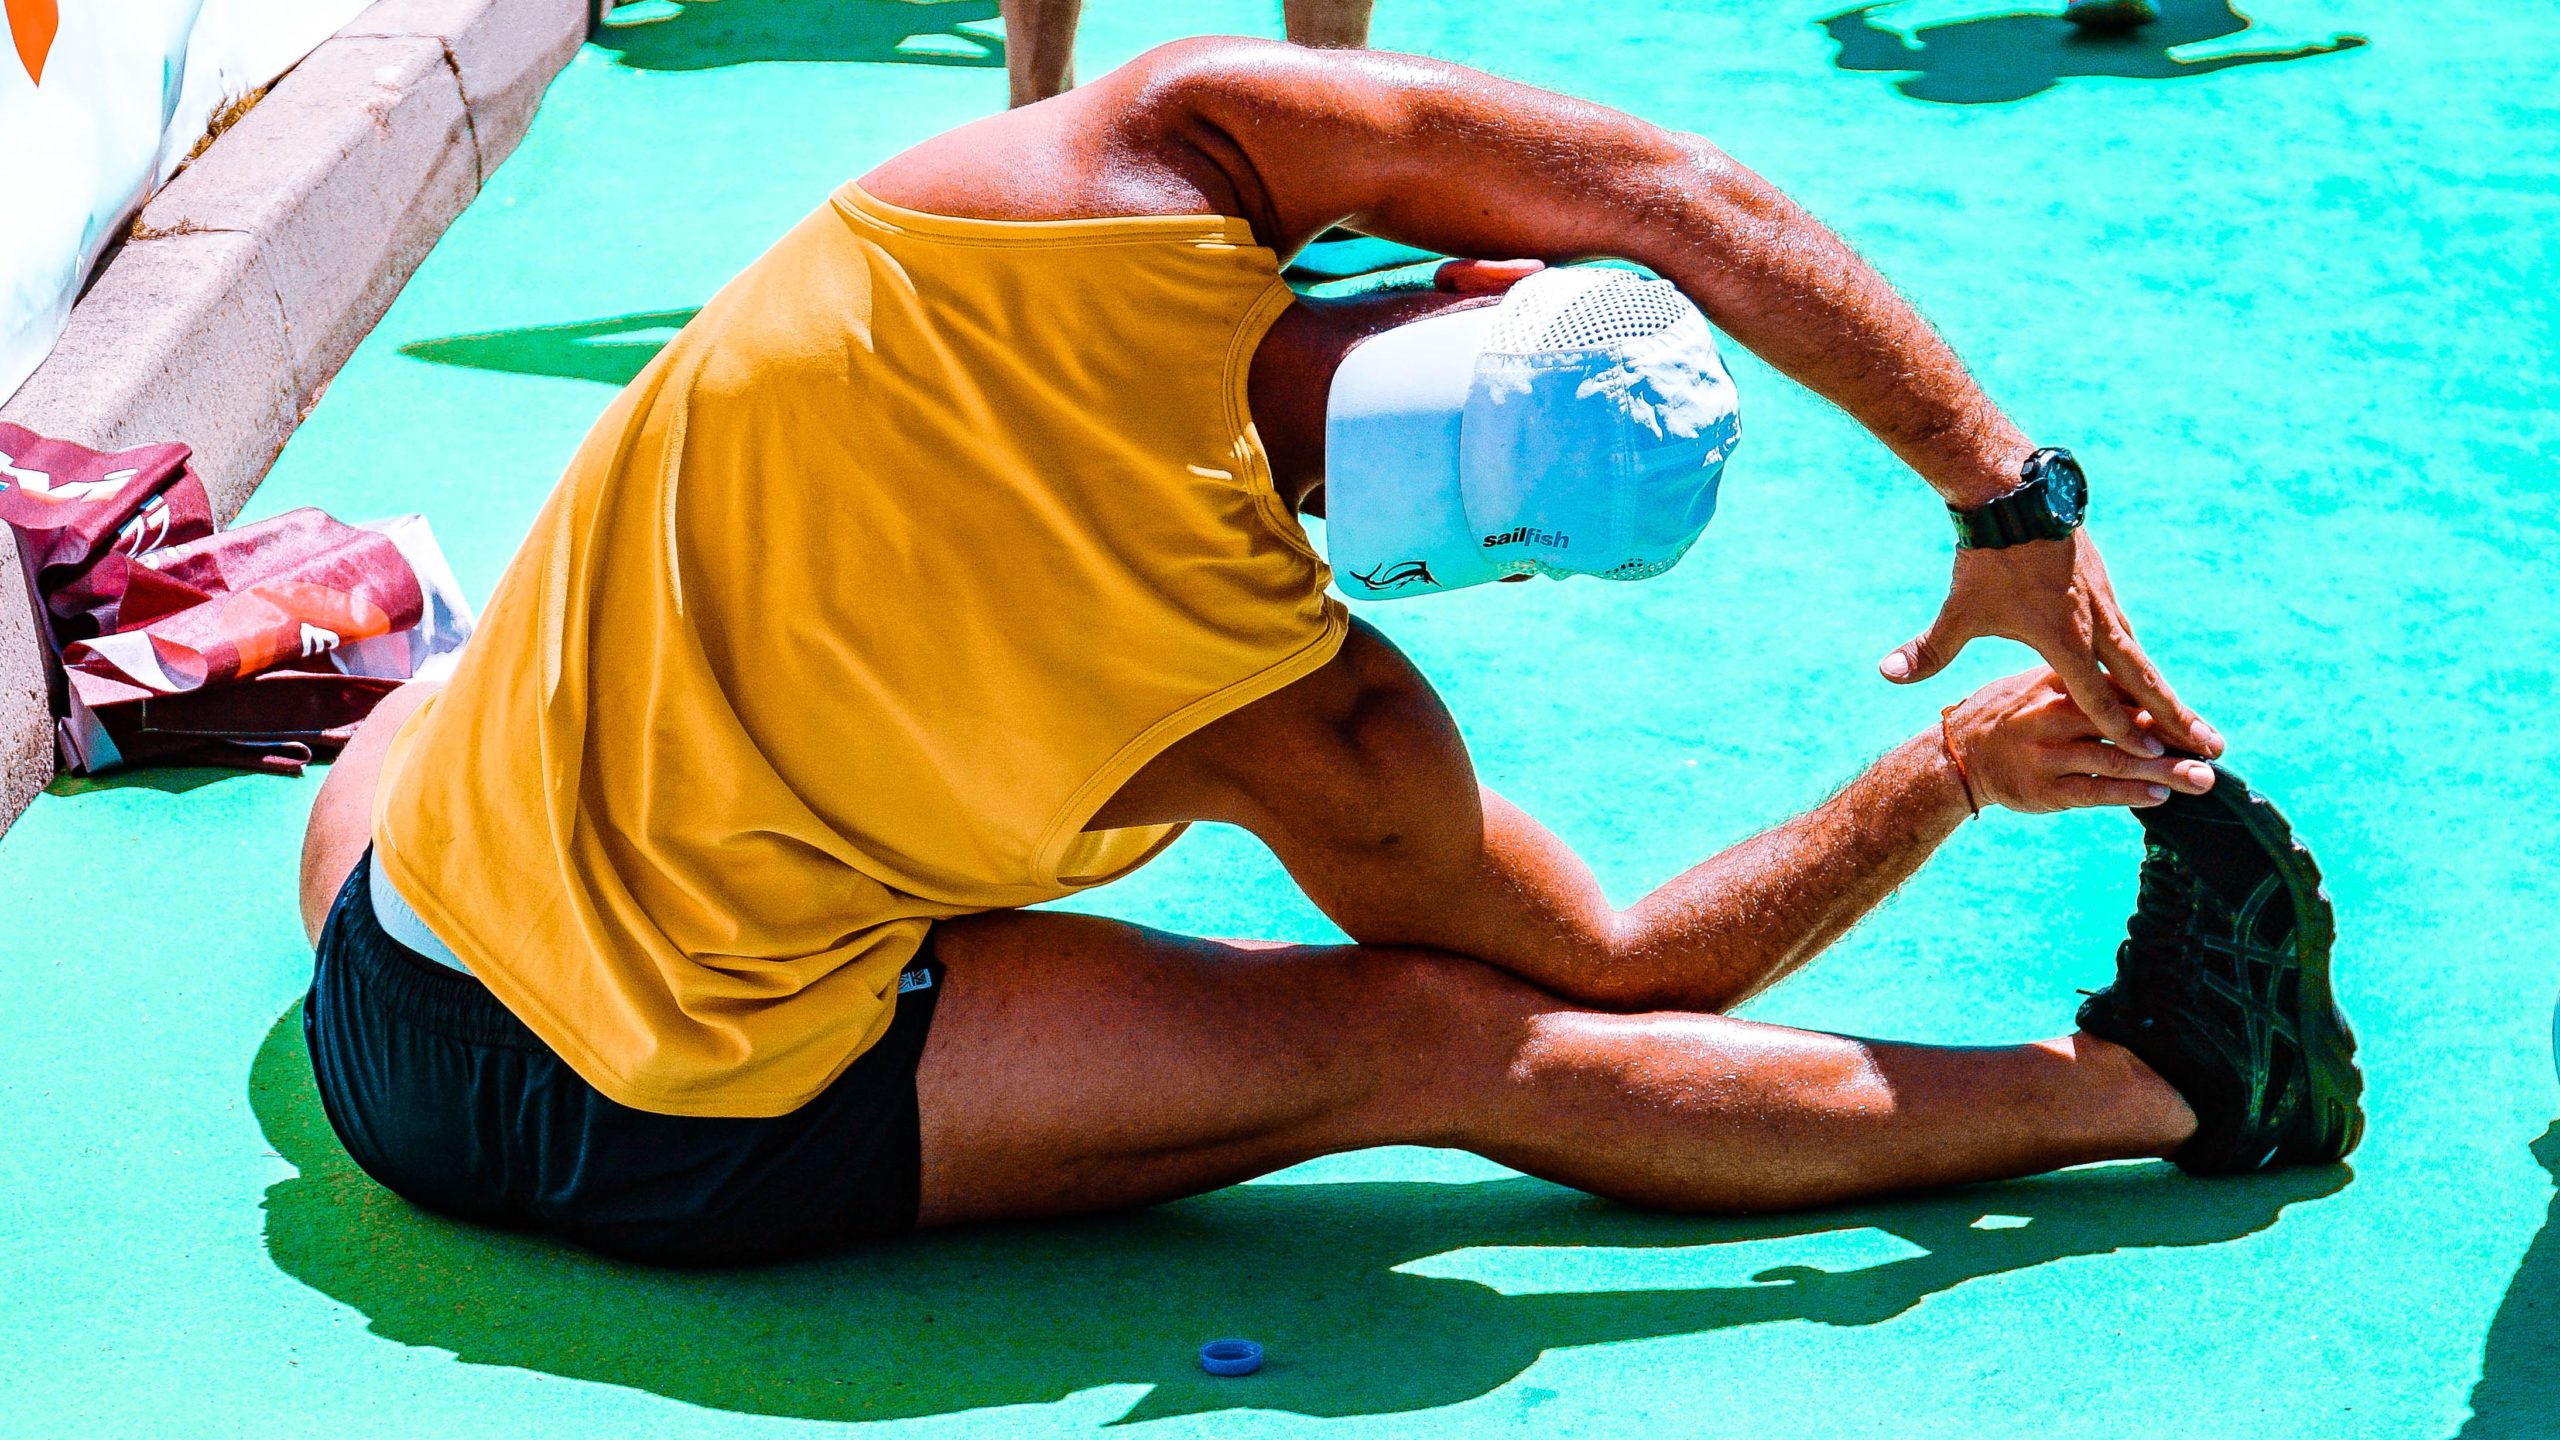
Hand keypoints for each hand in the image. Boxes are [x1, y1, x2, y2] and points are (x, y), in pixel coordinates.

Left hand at [1881, 530, 2222, 759]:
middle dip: (2176, 719)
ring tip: (2198, 724)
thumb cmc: (1986, 559)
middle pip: (2142, 682)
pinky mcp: (2104, 589)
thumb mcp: (1958, 610)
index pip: (2095, 695)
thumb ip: (1929, 650)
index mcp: (2062, 637)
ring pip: (2143, 659)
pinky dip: (2147, 665)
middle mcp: (2094, 624)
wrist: (2015, 495)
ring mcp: (2105, 604)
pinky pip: (2131, 637)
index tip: (2153, 756)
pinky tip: (2156, 683)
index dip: (2122, 728)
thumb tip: (1886, 675)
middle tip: (2214, 747)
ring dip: (2170, 694)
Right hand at [1943, 667, 2215, 813]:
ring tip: (2202, 780)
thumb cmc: (2010, 716)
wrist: (1956, 755)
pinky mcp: (2042, 788)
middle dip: (2174, 741)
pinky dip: (2128, 795)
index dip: (2165, 709)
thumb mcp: (2040, 685)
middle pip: (2126, 727)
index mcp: (2056, 681)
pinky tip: (2160, 797)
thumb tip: (2150, 698)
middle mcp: (2052, 714)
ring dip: (2164, 772)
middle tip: (2216, 752)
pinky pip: (2092, 792)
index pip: (2120, 694)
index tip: (2200, 724)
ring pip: (2116, 761)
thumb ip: (2088, 689)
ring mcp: (2046, 753)